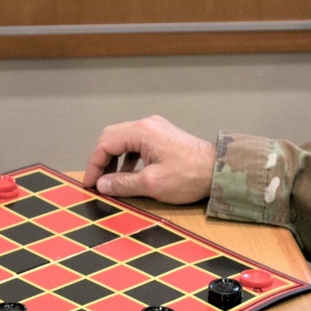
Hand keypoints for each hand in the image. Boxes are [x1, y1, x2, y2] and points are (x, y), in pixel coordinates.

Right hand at [82, 114, 216, 202]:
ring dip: (114, 159)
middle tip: (97, 181)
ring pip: (123, 140)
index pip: (105, 144)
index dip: (94, 165)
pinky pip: (136, 143)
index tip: (91, 184)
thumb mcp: (151, 184)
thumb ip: (123, 183)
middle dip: (101, 160)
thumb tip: (103, 185)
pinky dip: (127, 158)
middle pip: (111, 137)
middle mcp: (147, 125)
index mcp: (141, 132)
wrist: (219, 171)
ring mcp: (156, 129)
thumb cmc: (190, 175)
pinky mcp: (163, 136)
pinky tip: (129, 174)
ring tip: (111, 180)